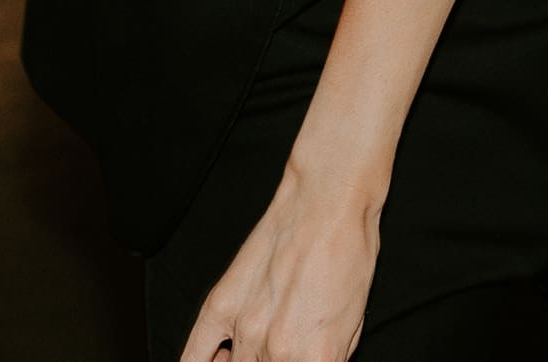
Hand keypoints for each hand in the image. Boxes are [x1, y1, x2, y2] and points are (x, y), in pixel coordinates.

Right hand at [180, 165, 379, 361]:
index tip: (300, 358)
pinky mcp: (221, 303)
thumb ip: (328, 359)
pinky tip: (216, 358)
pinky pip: (194, 354)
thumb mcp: (353, 322)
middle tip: (281, 350)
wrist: (327, 200)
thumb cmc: (351, 250)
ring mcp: (246, 328)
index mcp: (317, 358)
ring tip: (254, 354)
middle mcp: (277, 352)